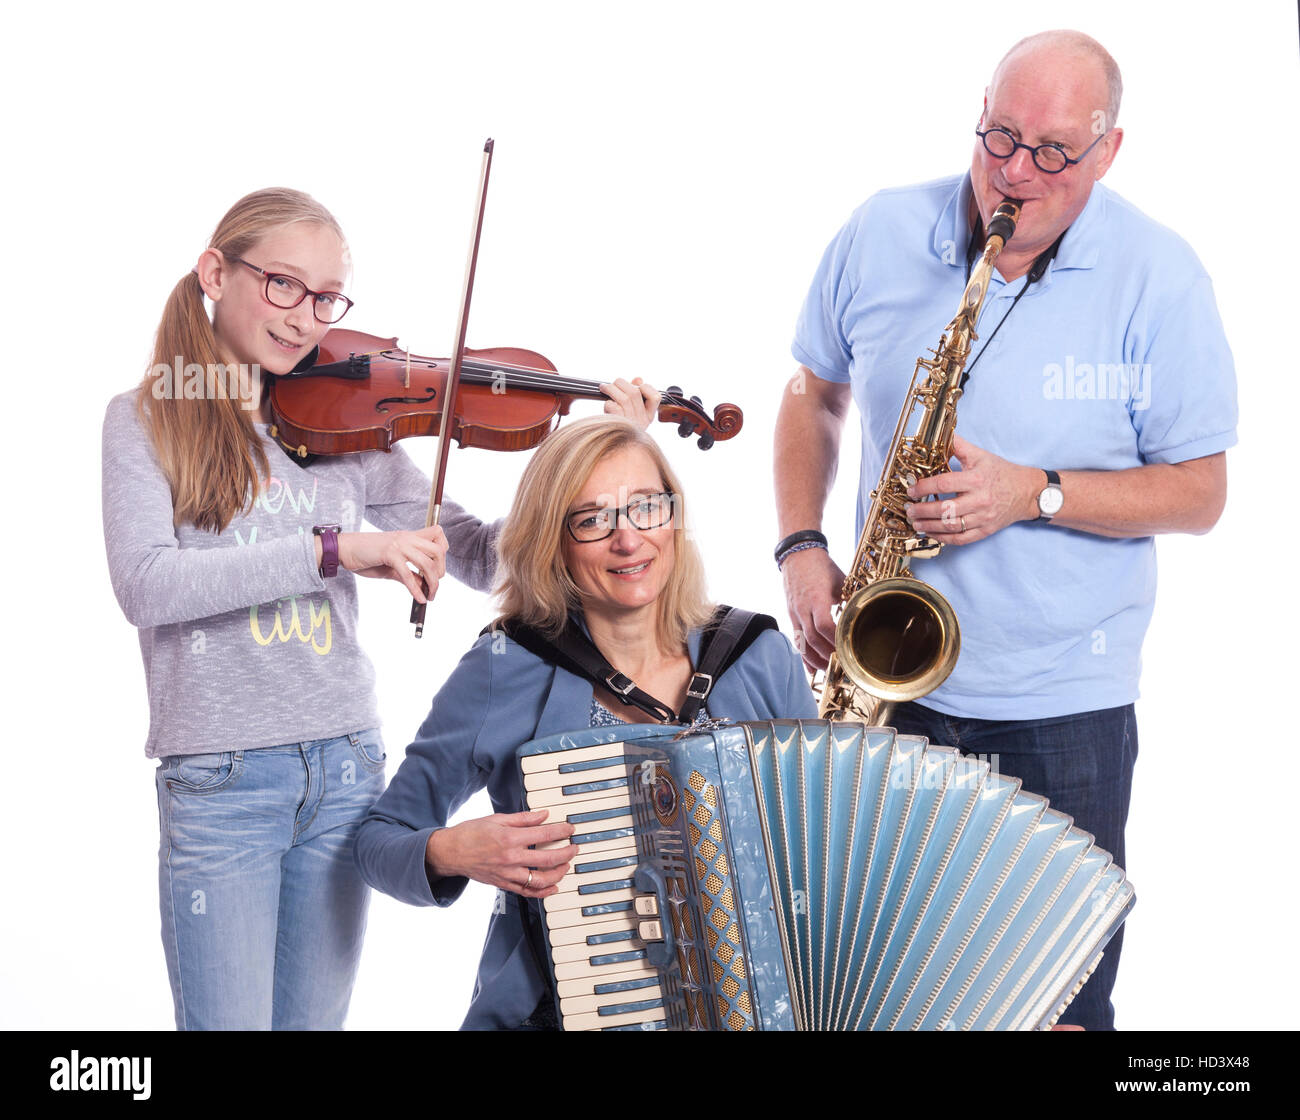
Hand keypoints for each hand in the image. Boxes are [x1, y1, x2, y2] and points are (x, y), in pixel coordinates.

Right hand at [333, 525, 447, 601]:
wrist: (344, 549)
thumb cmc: (367, 556)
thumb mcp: (392, 564)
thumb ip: (409, 573)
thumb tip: (424, 586)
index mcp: (409, 536)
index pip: (437, 533)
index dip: (443, 549)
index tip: (438, 566)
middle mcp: (407, 537)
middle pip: (438, 550)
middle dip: (441, 570)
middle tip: (435, 584)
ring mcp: (399, 545)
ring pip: (427, 563)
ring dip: (433, 583)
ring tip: (430, 596)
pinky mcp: (390, 554)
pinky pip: (408, 574)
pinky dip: (416, 589)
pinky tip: (419, 599)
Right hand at [426, 810, 576, 898]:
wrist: (450, 852)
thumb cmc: (471, 833)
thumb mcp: (497, 819)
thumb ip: (523, 818)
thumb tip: (543, 815)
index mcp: (509, 838)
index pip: (543, 835)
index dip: (561, 832)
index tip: (570, 829)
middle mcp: (510, 858)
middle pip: (547, 859)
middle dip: (566, 853)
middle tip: (574, 847)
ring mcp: (507, 874)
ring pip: (540, 880)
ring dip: (558, 874)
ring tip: (566, 865)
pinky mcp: (503, 884)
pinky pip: (527, 892)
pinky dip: (542, 892)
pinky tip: (553, 887)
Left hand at [601, 377, 661, 430]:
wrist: (613, 446)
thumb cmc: (622, 424)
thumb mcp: (632, 410)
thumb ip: (637, 394)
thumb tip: (638, 379)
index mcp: (648, 416)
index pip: (656, 397)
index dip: (647, 387)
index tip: (637, 385)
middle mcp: (642, 420)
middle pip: (635, 392)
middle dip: (621, 383)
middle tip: (611, 384)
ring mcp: (631, 423)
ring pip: (623, 398)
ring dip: (611, 389)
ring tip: (604, 388)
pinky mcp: (619, 425)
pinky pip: (614, 407)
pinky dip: (608, 402)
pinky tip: (606, 405)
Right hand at [781, 547, 844, 672]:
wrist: (797, 554)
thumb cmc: (821, 565)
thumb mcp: (840, 579)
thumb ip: (850, 597)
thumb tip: (867, 612)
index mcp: (816, 598)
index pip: (823, 625)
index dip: (834, 639)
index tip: (846, 648)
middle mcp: (803, 608)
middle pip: (812, 638)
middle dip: (826, 654)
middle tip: (840, 664)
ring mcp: (795, 612)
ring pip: (802, 642)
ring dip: (814, 658)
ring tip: (827, 668)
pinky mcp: (791, 614)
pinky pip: (796, 638)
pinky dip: (804, 654)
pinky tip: (810, 666)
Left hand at [904, 434, 1039, 544]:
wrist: (1027, 492)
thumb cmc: (1001, 473)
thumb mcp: (981, 456)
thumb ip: (958, 446)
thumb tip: (940, 434)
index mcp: (976, 479)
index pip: (944, 483)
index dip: (924, 487)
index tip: (911, 490)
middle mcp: (980, 500)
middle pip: (945, 509)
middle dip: (922, 511)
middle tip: (909, 509)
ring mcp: (983, 518)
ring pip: (951, 526)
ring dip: (929, 526)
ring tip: (915, 523)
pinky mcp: (985, 531)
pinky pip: (961, 539)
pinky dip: (943, 538)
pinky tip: (931, 533)